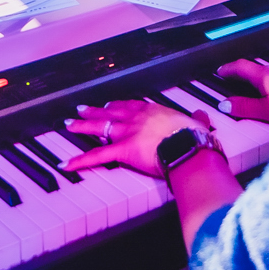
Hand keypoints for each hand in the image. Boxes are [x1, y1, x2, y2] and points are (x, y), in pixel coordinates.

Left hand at [61, 98, 207, 179]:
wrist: (188, 145)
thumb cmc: (193, 136)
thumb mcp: (196, 122)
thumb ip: (196, 119)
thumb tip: (202, 116)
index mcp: (153, 111)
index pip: (131, 105)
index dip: (119, 106)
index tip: (111, 105)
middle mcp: (136, 118)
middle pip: (110, 112)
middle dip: (95, 110)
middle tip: (83, 109)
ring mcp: (127, 132)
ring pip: (99, 127)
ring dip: (82, 125)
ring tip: (70, 123)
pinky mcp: (123, 150)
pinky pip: (97, 156)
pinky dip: (80, 160)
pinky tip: (67, 164)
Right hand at [213, 59, 268, 123]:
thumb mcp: (268, 111)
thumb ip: (246, 107)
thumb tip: (226, 104)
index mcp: (266, 75)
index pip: (241, 66)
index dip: (229, 69)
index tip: (221, 71)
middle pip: (259, 69)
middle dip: (248, 76)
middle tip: (238, 84)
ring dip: (267, 81)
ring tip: (263, 93)